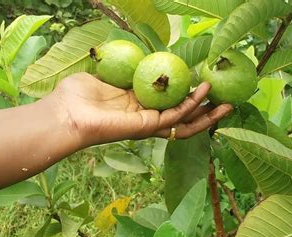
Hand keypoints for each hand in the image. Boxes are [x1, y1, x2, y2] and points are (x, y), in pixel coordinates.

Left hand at [48, 73, 232, 145]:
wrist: (65, 113)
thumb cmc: (78, 96)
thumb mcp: (108, 75)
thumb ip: (126, 70)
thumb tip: (137, 55)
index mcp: (140, 106)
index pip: (172, 105)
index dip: (190, 98)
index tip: (206, 86)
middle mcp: (148, 117)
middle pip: (184, 119)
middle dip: (206, 113)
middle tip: (226, 103)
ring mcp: (148, 124)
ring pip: (186, 122)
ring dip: (206, 113)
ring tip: (226, 103)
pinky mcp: (146, 126)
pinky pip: (174, 116)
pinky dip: (191, 105)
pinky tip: (203, 91)